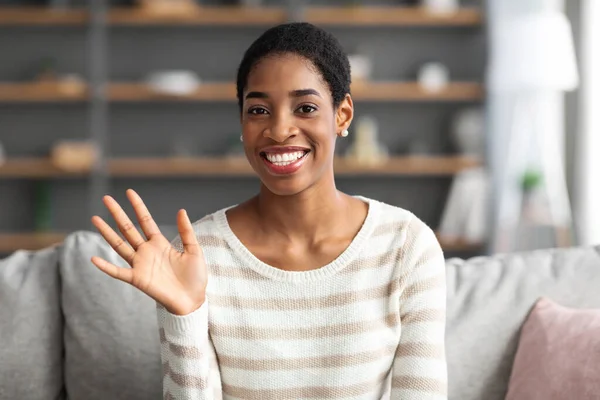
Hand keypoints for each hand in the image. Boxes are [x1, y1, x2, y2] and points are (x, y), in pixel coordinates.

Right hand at [90, 189, 206, 315]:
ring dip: (107, 233)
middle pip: (128, 229)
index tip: (129, 192)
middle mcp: (147, 251)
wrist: (193, 300)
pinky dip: (106, 267)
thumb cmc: (195, 277)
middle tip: (106, 198)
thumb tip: (181, 210)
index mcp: (160, 243)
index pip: (146, 221)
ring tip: (95, 218)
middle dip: (118, 213)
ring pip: (119, 245)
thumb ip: (186, 231)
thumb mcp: (194, 250)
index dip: (138, 206)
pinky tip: (93, 258)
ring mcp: (140, 265)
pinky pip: (118, 272)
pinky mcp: (137, 279)